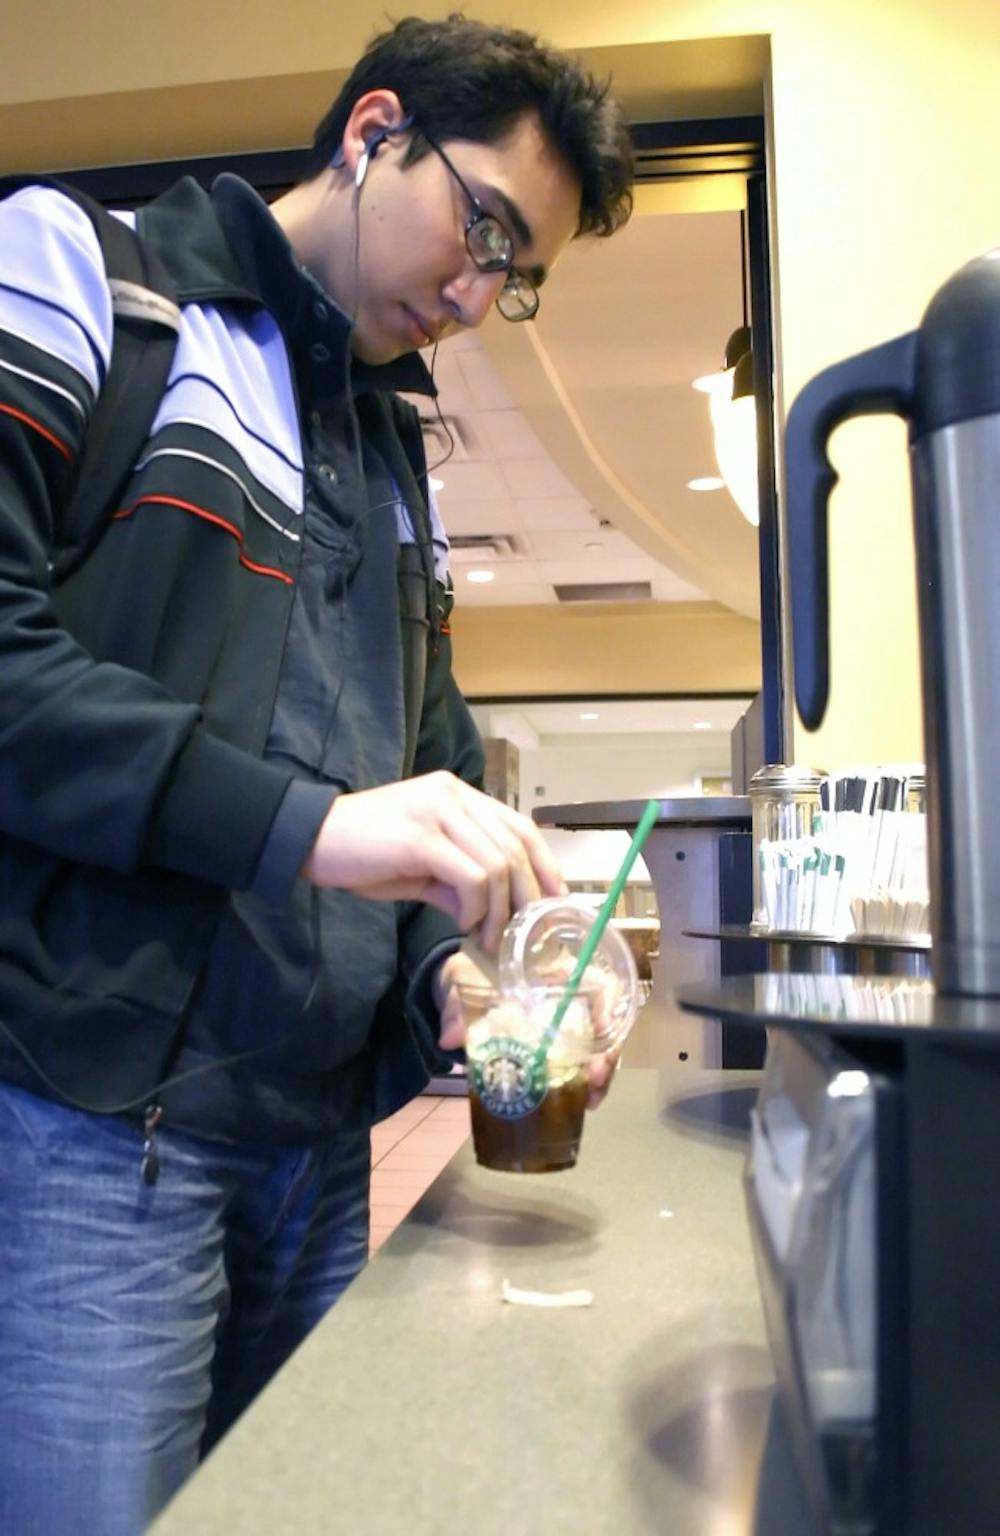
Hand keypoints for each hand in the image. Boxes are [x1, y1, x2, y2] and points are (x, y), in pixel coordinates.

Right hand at [301, 772, 564, 951]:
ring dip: (499, 910)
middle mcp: (454, 795)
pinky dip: (476, 908)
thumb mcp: (420, 866)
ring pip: (497, 863)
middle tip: (521, 934)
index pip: (519, 826)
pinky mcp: (421, 836)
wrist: (308, 840)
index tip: (553, 903)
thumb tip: (493, 913)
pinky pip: (471, 876)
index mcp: (458, 795)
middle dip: (527, 896)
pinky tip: (463, 924)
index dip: (544, 865)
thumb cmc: (362, 854)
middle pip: (516, 845)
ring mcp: (438, 811)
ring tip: (485, 937)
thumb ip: (458, 880)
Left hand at [431, 950, 622, 1110]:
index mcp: (552, 972)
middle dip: (607, 1052)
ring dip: (600, 1074)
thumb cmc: (468, 973)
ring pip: (598, 1048)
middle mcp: (568, 998)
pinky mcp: (555, 1051)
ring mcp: (565, 1027)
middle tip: (595, 1078)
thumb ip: (455, 1006)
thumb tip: (450, 1038)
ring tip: (592, 1100)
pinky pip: (579, 1065)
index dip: (607, 1004)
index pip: (596, 981)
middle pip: (605, 1022)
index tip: (603, 1028)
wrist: (456, 992)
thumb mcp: (460, 979)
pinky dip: (584, 1085)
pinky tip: (583, 1104)